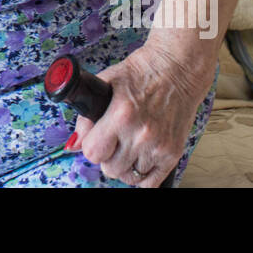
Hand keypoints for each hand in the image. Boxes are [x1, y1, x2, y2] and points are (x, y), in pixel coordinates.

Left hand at [67, 43, 214, 186]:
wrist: (178, 69)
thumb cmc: (143, 71)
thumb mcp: (106, 82)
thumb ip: (86, 116)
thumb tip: (74, 144)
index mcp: (121, 114)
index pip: (92, 152)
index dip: (90, 146)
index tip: (95, 138)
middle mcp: (141, 134)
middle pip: (109, 169)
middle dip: (106, 156)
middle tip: (112, 141)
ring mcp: (159, 146)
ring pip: (128, 177)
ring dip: (124, 165)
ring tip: (127, 147)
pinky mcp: (173, 153)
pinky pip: (150, 183)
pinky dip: (141, 176)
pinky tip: (139, 160)